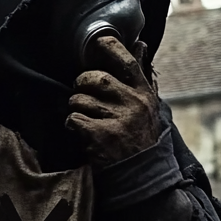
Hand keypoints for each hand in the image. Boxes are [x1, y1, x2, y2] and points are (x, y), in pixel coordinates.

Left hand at [65, 36, 161, 166]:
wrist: (141, 178)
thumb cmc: (140, 138)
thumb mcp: (148, 105)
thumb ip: (141, 74)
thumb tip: (140, 43)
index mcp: (144, 94)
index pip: (127, 62)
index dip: (110, 47)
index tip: (98, 43)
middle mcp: (134, 104)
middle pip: (96, 79)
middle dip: (81, 84)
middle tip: (81, 94)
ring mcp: (118, 120)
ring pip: (80, 99)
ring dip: (75, 107)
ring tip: (83, 117)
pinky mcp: (102, 136)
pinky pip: (74, 119)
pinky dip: (72, 124)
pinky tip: (79, 131)